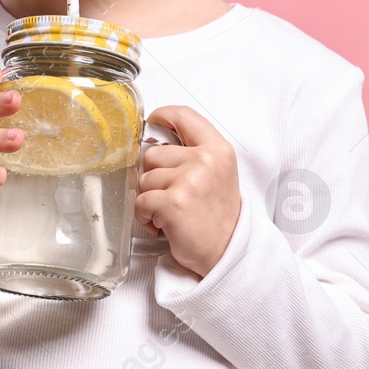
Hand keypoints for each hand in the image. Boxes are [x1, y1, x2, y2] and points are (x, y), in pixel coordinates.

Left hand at [135, 105, 241, 278]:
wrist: (227, 252)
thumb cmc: (218, 215)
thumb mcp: (218, 172)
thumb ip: (193, 151)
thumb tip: (155, 139)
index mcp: (217, 149)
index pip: (184, 115)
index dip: (163, 116)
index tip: (153, 123)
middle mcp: (205, 160)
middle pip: (154, 153)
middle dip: (155, 176)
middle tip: (174, 195)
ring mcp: (189, 180)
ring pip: (144, 179)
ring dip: (151, 198)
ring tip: (172, 211)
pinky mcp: (173, 202)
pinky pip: (140, 201)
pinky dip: (146, 216)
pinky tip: (164, 223)